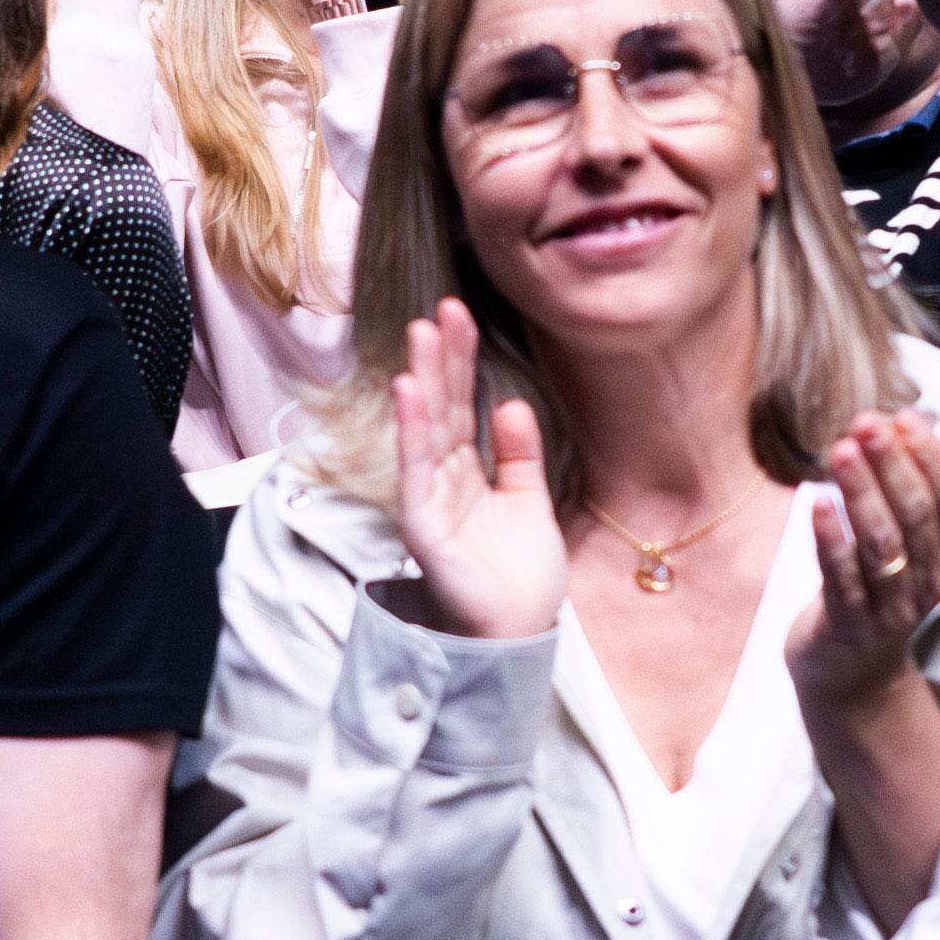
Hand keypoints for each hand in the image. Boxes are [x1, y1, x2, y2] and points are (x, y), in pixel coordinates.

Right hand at [377, 298, 567, 643]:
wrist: (518, 631)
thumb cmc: (520, 574)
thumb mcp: (529, 501)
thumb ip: (519, 454)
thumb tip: (511, 403)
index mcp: (469, 471)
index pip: (463, 404)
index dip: (462, 361)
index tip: (461, 314)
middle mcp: (444, 479)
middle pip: (443, 407)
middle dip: (443, 358)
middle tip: (443, 308)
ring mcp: (430, 498)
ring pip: (427, 428)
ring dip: (424, 379)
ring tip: (422, 333)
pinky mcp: (423, 523)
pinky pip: (416, 468)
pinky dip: (413, 429)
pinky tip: (410, 390)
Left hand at [783, 407, 939, 729]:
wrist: (851, 669)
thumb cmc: (886, 587)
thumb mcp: (924, 540)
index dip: (931, 456)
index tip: (904, 417)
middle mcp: (929, 583)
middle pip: (917, 516)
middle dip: (892, 464)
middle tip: (865, 422)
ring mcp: (890, 607)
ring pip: (881, 544)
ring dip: (862, 492)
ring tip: (841, 451)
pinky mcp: (849, 624)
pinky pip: (842, 578)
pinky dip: (831, 538)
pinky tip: (817, 502)